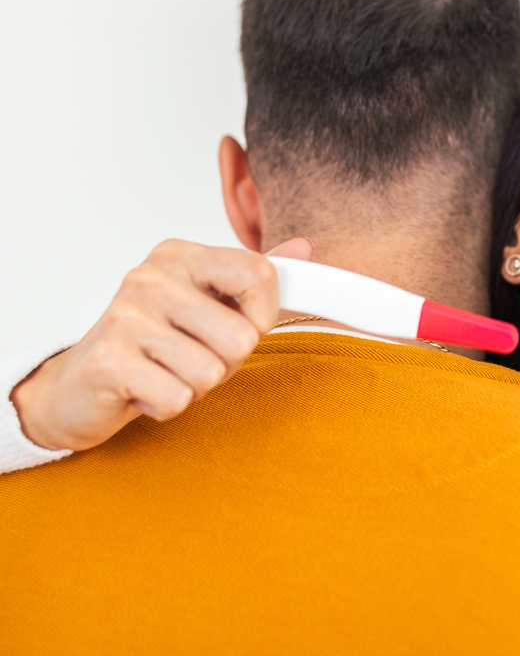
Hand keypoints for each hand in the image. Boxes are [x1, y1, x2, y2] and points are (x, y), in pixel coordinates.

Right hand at [11, 236, 313, 451]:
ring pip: (212, 372)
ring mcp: (126, 317)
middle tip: (189, 357)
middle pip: (242, 337)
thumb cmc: (155, 345)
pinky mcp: (111, 362)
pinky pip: (180, 398)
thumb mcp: (210, 305)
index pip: (259, 275)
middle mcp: (150, 278)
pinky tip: (145, 390)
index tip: (238, 325)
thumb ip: (254, 280)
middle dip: (226, 361)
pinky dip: (169, 406)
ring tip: (165, 371)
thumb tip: (303, 249)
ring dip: (195, 385)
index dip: (262, 315)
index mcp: (180, 256)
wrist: (81, 386)